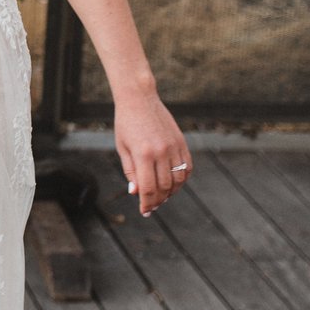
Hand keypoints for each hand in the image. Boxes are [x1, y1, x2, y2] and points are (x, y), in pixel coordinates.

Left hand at [114, 88, 191, 216]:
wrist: (139, 98)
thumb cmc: (126, 124)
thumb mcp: (122, 148)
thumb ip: (130, 171)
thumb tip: (136, 193)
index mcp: (143, 154)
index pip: (148, 189)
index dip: (147, 203)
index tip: (145, 211)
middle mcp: (161, 152)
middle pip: (164, 187)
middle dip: (158, 200)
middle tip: (152, 205)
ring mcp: (174, 146)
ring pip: (178, 180)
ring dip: (171, 192)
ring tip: (162, 196)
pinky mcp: (181, 142)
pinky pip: (187, 167)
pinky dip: (182, 179)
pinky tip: (173, 183)